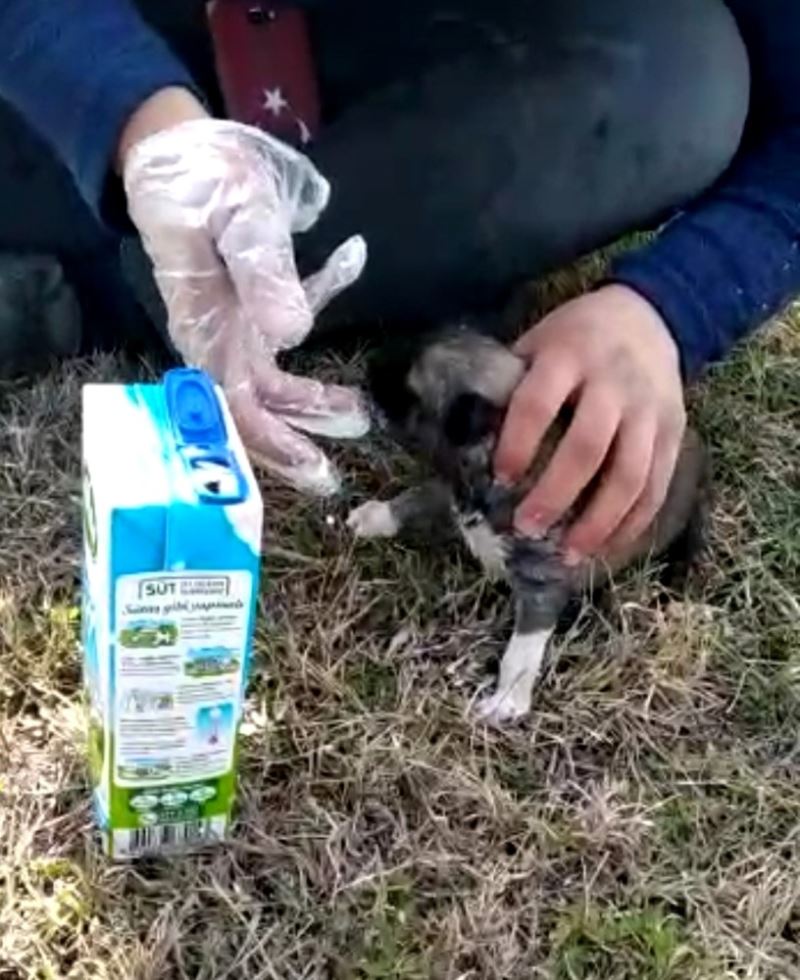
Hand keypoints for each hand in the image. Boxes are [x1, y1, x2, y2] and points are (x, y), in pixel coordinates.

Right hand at [120, 89, 369, 495]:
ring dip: (309, 403)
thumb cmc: (201, 180)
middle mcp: (216, 338)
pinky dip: (315, 312)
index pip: (235, 404)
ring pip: (269, 383)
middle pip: (252, 408)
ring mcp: (231, 326)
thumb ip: (262, 271)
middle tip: (336, 472)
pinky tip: (348, 269)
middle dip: (292, 443)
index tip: (315, 467)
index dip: (272, 443)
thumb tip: (294, 334)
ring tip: (355, 411)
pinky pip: (280, 334)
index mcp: (205, 326)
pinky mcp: (246, 306)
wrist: (174, 148)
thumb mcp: (237, 214)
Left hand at [494, 284, 685, 562]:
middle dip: (555, 494)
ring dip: (598, 522)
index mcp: (568, 355)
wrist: (650, 316)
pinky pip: (656, 486)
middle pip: (588, 447)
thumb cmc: (576, 337)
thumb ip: (511, 384)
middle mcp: (613, 383)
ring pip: (630, 475)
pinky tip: (605, 550)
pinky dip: (632, 524)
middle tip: (525, 528)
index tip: (500, 478)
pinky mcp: (673, 433)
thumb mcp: (538, 342)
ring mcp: (649, 410)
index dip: (517, 443)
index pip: (538, 403)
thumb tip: (468, 442)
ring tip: (568, 554)